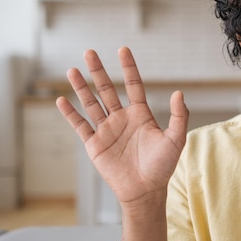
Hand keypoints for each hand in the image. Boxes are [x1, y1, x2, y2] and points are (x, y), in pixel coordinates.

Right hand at [56, 47, 188, 206]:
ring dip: (81, 87)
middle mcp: (122, 119)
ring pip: (91, 103)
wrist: (145, 190)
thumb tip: (179, 93)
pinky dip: (70, 113)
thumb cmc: (162, 166)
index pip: (133, 85)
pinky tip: (61, 100)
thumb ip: (178, 116)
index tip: (123, 49)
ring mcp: (107, 130)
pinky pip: (80, 125)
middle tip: (90, 52)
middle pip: (107, 90)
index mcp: (141, 114)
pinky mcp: (94, 144)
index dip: (128, 68)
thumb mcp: (175, 139)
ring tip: (72, 70)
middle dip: (98, 71)